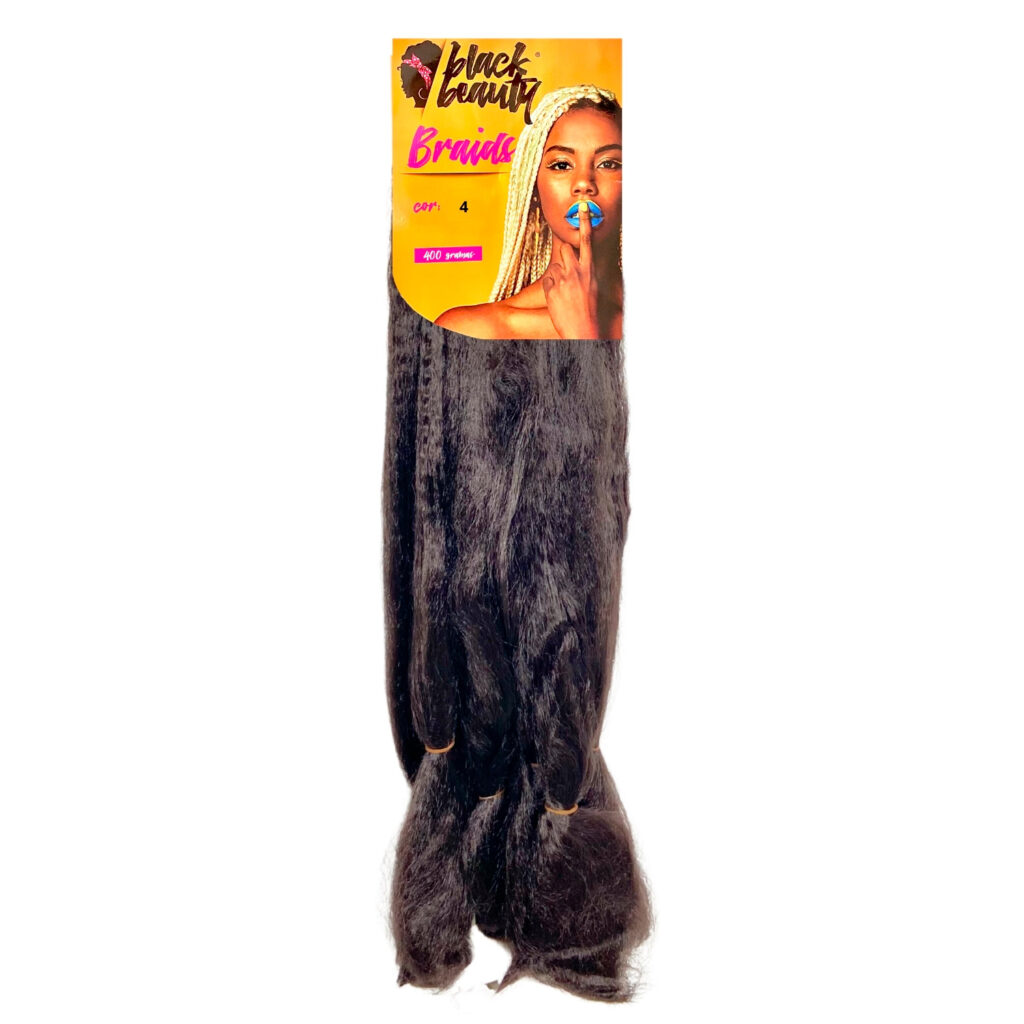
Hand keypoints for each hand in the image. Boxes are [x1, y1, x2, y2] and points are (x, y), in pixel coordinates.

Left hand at [541, 200, 599, 338]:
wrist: (582, 330)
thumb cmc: (590, 311)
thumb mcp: (593, 288)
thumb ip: (585, 273)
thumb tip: (578, 264)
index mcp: (590, 271)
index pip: (587, 241)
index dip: (585, 223)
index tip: (582, 208)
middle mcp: (576, 272)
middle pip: (564, 249)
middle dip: (563, 254)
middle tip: (566, 269)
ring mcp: (563, 281)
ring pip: (554, 267)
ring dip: (557, 276)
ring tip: (565, 292)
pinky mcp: (551, 290)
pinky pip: (547, 281)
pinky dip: (550, 288)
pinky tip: (558, 299)